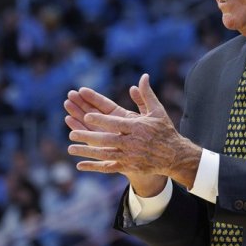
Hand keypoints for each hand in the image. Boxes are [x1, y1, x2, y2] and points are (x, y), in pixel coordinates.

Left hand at [65, 74, 200, 194]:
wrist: (175, 156)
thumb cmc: (164, 131)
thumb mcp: (157, 111)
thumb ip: (146, 95)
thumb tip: (143, 77)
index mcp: (138, 128)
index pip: (116, 123)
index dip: (102, 120)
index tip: (87, 116)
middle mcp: (133, 143)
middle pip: (108, 140)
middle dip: (89, 137)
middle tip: (72, 133)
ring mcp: (130, 157)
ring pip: (105, 155)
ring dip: (87, 152)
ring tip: (70, 147)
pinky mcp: (129, 167)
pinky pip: (109, 168)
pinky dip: (94, 167)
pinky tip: (80, 166)